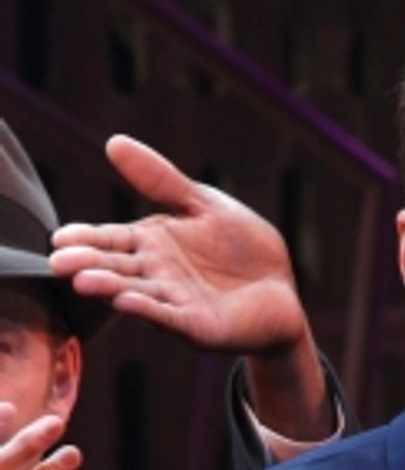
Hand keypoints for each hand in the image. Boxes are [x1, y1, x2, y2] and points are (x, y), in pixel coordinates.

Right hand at [50, 135, 333, 439]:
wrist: (281, 289)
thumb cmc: (241, 247)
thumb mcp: (201, 203)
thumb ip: (161, 181)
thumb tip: (114, 143)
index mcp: (152, 245)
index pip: (112, 240)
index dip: (86, 239)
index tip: (59, 237)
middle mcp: (157, 276)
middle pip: (117, 268)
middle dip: (88, 265)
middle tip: (58, 262)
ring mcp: (176, 304)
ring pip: (137, 294)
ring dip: (111, 289)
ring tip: (85, 281)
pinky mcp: (199, 327)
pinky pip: (171, 318)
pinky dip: (150, 311)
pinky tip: (128, 304)